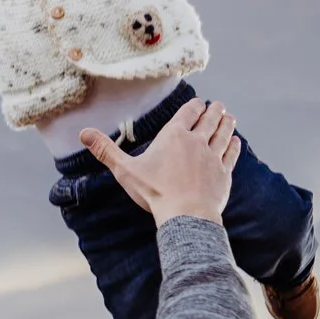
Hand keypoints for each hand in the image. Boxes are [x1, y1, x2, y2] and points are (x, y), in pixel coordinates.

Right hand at [78, 100, 237, 224]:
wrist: (186, 215)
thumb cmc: (154, 192)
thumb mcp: (125, 170)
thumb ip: (105, 150)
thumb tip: (83, 133)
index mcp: (175, 136)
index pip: (188, 113)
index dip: (194, 106)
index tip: (199, 103)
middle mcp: (197, 141)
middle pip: (209, 120)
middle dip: (214, 111)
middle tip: (218, 105)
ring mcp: (213, 157)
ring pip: (223, 134)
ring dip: (227, 123)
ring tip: (229, 117)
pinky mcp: (223, 173)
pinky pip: (231, 154)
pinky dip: (234, 146)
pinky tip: (235, 141)